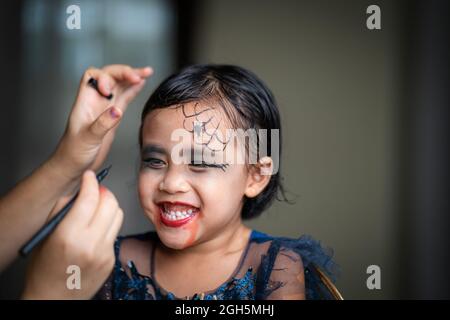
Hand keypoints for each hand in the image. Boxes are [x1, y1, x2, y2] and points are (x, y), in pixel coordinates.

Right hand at [22, 170, 122, 298]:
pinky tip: (96, 228)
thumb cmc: (43, 270)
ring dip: (109, 206)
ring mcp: (105, 252)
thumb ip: (62, 210)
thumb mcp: (45, 236)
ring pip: (118, 215)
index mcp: (69, 236)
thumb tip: (78, 190)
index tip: (89, 176)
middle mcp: (91, 244)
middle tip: (94, 190)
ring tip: (97, 208)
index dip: (91, 182)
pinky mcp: (112, 259)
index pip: (90, 198)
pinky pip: (116, 231)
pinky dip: (108, 224)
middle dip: (103, 191)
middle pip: (110, 203)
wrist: (54, 300)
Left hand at [50, 64, 152, 179]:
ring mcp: (105, 108)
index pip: (93, 76)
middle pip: (109, 76)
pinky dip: (134, 89)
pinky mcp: (114, 117)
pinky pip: (125, 98)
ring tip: (147, 72)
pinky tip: (142, 84)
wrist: (75, 166)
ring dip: (132, 77)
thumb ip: (102, 124)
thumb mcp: (88, 139)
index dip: (105, 77)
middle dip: (123, 72)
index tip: (111, 90)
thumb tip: (117, 110)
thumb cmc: (74, 153)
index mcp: (84, 102)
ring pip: (119, 85)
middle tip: (138, 75)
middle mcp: (95, 101)